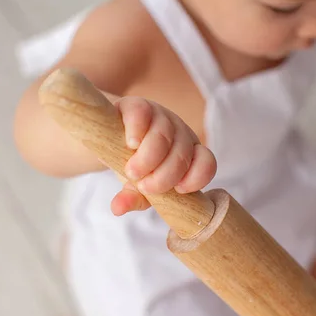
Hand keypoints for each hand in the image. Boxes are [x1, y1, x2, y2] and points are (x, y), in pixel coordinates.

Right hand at [110, 97, 216, 215]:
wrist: (109, 135)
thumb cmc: (132, 164)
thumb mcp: (136, 186)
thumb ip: (133, 198)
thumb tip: (117, 208)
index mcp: (189, 155)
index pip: (206, 164)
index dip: (196, 177)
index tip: (179, 190)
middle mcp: (179, 134)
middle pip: (182, 154)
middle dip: (165, 176)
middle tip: (145, 186)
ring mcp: (160, 117)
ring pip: (163, 135)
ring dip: (149, 158)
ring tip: (133, 173)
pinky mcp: (137, 106)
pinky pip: (142, 114)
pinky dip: (137, 130)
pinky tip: (130, 144)